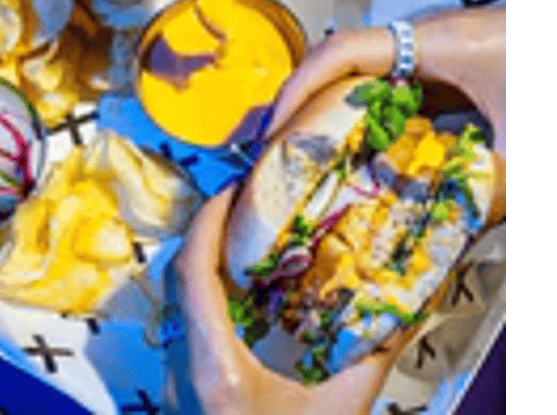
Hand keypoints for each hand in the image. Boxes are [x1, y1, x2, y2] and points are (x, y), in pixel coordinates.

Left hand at [171, 187, 409, 414]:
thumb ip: (370, 362)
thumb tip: (400, 314)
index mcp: (215, 366)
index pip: (193, 273)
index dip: (208, 222)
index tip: (231, 189)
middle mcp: (183, 365)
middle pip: (176, 276)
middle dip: (203, 230)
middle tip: (238, 203)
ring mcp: (175, 375)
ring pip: (173, 297)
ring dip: (200, 255)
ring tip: (236, 232)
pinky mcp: (180, 384)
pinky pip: (182, 318)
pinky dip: (201, 286)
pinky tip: (232, 284)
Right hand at [266, 8, 505, 223]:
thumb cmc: (550, 72)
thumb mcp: (525, 146)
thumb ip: (485, 189)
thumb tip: (439, 240)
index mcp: (436, 42)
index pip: (342, 52)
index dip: (299, 88)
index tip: (274, 132)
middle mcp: (424, 41)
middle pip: (340, 64)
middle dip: (301, 104)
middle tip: (273, 151)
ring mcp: (434, 54)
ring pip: (362, 78)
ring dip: (329, 112)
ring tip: (301, 155)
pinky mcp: (447, 69)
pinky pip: (392, 92)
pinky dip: (367, 121)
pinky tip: (361, 153)